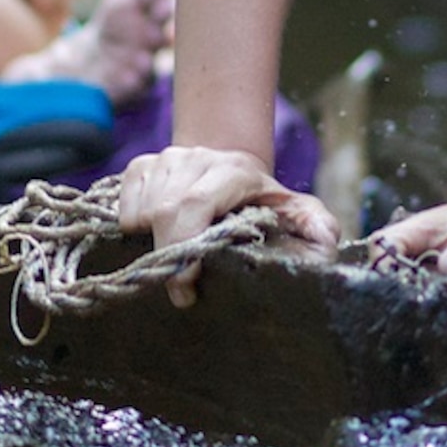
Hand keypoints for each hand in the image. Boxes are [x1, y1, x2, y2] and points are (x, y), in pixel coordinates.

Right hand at [114, 144, 338, 306]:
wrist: (232, 167)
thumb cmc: (265, 203)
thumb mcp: (299, 213)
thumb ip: (317, 227)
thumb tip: (323, 239)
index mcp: (236, 171)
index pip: (195, 203)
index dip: (184, 245)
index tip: (186, 288)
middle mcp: (197, 158)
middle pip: (162, 211)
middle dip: (167, 255)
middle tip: (181, 286)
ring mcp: (166, 158)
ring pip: (138, 212)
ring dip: (152, 242)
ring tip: (181, 249)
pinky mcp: (140, 165)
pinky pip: (122, 207)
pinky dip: (133, 228)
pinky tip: (162, 231)